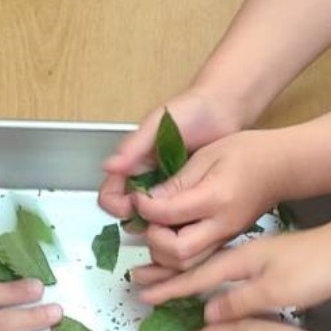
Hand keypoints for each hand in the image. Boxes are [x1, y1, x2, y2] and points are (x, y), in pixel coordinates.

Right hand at [98, 88, 243, 219]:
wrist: (222, 109)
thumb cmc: (188, 110)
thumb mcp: (155, 126)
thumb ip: (132, 147)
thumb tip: (108, 166)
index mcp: (131, 164)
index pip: (111, 195)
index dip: (116, 205)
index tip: (133, 205)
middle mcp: (146, 179)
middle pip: (130, 212)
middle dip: (139, 219)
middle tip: (158, 214)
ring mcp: (167, 188)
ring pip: (154, 218)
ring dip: (159, 221)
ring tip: (176, 212)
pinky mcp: (187, 194)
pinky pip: (178, 214)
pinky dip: (179, 217)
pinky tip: (189, 211)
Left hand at [133, 130, 294, 271]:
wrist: (282, 167)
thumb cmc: (248, 152)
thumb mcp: (208, 155)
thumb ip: (178, 181)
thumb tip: (149, 200)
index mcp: (215, 198)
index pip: (169, 214)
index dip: (145, 208)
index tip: (137, 198)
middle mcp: (221, 226)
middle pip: (178, 252)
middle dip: (154, 239)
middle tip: (147, 220)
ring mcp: (225, 238)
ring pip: (187, 265)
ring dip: (162, 255)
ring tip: (154, 233)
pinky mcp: (225, 242)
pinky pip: (196, 263)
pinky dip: (175, 260)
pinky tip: (163, 251)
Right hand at [137, 221, 330, 322]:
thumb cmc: (315, 270)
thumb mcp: (275, 291)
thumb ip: (239, 302)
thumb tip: (206, 313)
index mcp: (241, 260)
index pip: (197, 276)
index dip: (169, 286)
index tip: (144, 293)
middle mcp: (245, 256)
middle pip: (198, 267)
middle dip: (168, 275)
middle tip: (139, 282)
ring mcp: (258, 258)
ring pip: (211, 268)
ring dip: (185, 275)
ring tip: (163, 281)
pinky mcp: (270, 263)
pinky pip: (227, 272)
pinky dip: (209, 277)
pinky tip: (210, 286)